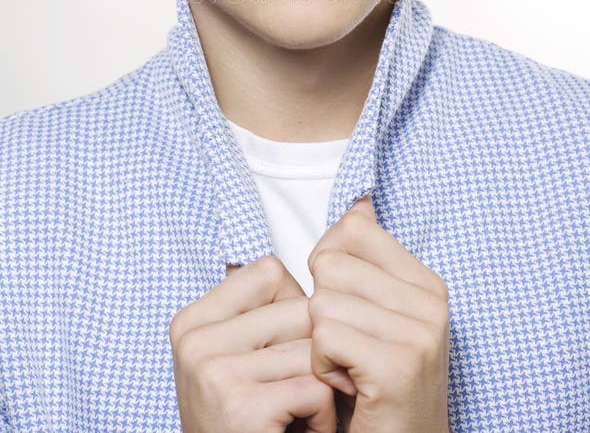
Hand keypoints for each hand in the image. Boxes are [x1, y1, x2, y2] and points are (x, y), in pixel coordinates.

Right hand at [169, 255, 337, 432]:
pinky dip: (325, 416)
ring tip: (299, 415)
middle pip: (299, 308)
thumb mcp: (241, 358)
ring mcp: (213, 370)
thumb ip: (266, 309)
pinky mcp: (239, 404)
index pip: (271, 271)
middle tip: (298, 394)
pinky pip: (316, 386)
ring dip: (324, 386)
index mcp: (191, 320)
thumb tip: (344, 229)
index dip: (295, 312)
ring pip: (314, 347)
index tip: (279, 357)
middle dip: (317, 352)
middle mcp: (195, 340)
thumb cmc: (250, 423)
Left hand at [307, 195, 449, 432]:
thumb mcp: (380, 315)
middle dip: (323, 309)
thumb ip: (367, 260)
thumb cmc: (379, 385)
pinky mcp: (396, 366)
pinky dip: (321, 366)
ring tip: (351, 367)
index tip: (347, 306)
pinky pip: (323, 336)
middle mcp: (431, 303)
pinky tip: (349, 386)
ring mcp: (418, 334)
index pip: (353, 230)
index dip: (329, 266)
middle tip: (351, 348)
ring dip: (320, 343)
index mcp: (427, 283)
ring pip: (321, 302)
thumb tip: (358, 203)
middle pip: (329, 264)